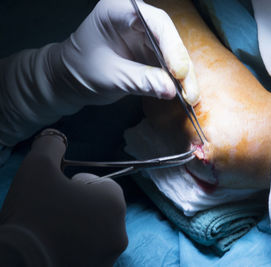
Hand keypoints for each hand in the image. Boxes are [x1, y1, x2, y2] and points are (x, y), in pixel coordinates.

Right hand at [0, 129, 127, 265]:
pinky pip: (90, 252)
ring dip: (79, 227)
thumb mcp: (38, 166)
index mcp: (114, 204)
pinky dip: (77, 247)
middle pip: (101, 209)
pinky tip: (55, 246)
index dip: (79, 185)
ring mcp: (109, 257)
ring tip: (52, 229)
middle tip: (53, 210)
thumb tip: (56, 137)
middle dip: (80, 205)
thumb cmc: (32, 211)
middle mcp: (119, 232)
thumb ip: (52, 145)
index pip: (103, 185)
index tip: (58, 193)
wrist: (16, 261)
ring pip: (96, 232)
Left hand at [57, 0, 198, 103]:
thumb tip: (170, 90)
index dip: (171, 46)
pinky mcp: (150, 52)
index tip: (178, 72)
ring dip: (184, 76)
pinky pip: (169, 64)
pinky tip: (184, 95)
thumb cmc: (80, 70)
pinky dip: (177, 81)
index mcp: (118, 11)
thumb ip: (139, 81)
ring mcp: (145, 35)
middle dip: (181, 66)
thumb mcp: (109, 77)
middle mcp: (136, 19)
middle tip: (189, 91)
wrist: (70, 79)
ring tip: (190, 97)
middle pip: (169, 38)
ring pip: (173, 53)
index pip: (155, 22)